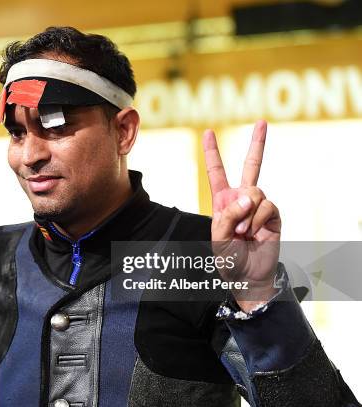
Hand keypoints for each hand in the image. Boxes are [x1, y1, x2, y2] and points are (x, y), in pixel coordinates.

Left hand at [202, 120, 280, 311]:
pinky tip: (254, 233)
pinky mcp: (273, 214)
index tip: (208, 132)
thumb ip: (229, 215)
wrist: (248, 275)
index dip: (212, 152)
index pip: (217, 172)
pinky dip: (257, 221)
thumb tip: (249, 195)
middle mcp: (242, 198)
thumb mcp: (218, 237)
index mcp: (223, 200)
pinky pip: (266, 206)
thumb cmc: (228, 258)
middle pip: (252, 166)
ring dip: (246, 215)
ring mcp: (259, 205)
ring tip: (242, 233)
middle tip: (262, 121)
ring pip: (255, 191)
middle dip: (257, 143)